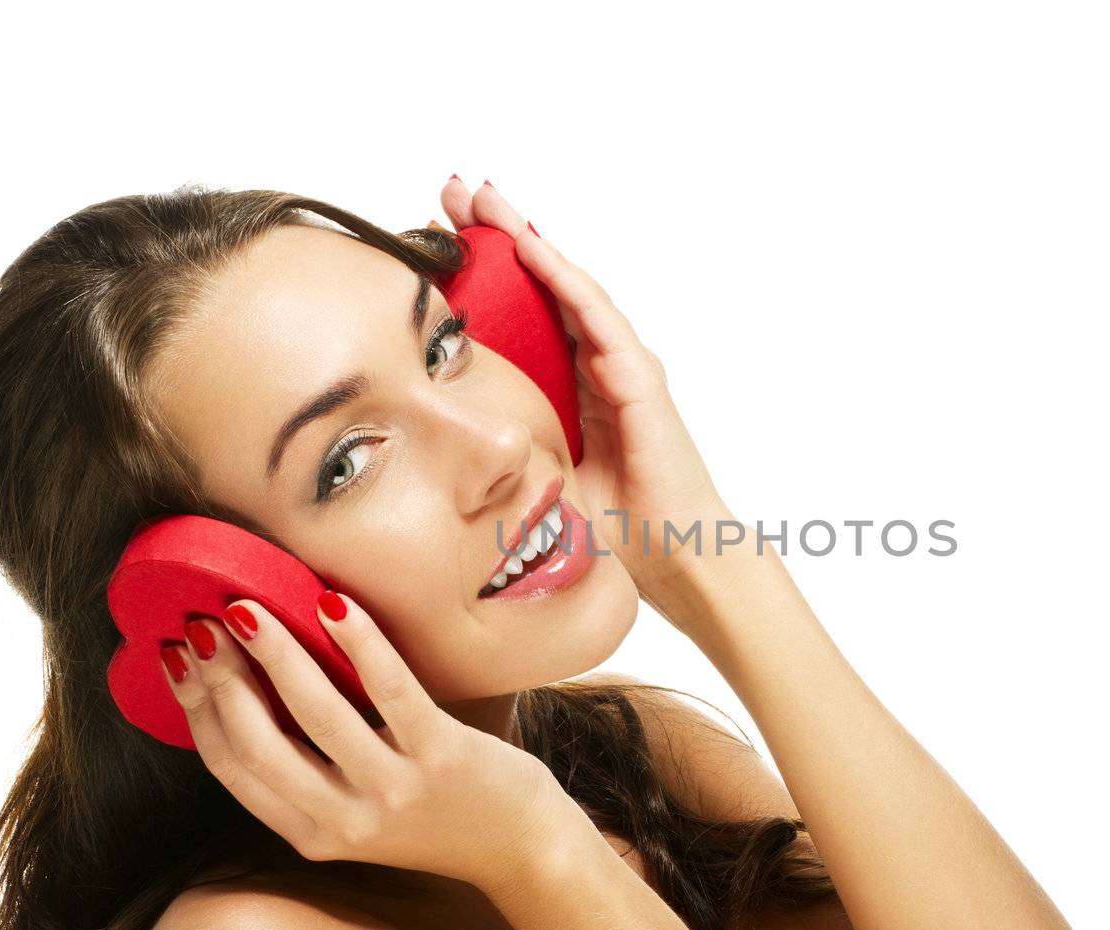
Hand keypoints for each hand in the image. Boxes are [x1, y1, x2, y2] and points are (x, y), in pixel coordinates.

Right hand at [160, 592, 590, 899]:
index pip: (230, 767)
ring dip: (275, 654)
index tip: (175, 655)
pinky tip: (334, 605)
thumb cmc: (435, 813)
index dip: (194, 709)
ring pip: (317, 714)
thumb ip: (308, 774)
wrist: (521, 849)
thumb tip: (247, 690)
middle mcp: (345, 821)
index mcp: (311, 834)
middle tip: (202, 620)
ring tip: (247, 608)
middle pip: (258, 741)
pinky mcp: (442, 757)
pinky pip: (391, 691)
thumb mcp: (356, 813)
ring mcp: (394, 790)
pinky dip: (361, 644)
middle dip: (221, 677)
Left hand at [436, 176, 732, 603]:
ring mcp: (622, 366)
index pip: (523, 313)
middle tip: (452, 189)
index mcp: (573, 387)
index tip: (434, 237)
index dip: (483, 270)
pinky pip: (595, 316)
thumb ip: (507, 448)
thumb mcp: (541, 477)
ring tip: (483, 198)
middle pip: (542, 285)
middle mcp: (598, 366)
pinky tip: (528, 244)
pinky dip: (562, 277)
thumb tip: (443, 444)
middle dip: (498, 234)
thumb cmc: (617, 529)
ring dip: (524, 237)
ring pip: (567, 285)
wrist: (675, 560)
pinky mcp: (639, 379)